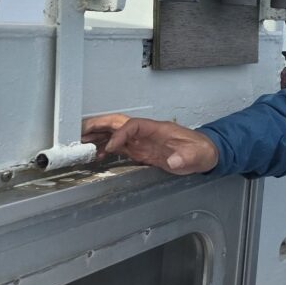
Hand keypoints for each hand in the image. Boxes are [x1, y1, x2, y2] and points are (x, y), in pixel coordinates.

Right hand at [81, 114, 218, 175]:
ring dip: (98, 137)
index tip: (112, 147)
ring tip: (81, 145)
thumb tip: (174, 160)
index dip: (121, 134)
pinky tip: (97, 155)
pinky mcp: (141, 151)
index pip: (134, 125)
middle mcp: (147, 132)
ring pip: (115, 134)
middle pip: (119, 123)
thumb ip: (186, 157)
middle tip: (80, 134)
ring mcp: (143, 141)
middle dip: (99, 126)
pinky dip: (106, 149)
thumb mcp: (197, 155)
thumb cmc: (202, 151)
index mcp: (158, 129)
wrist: (205, 155)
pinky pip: (120, 147)